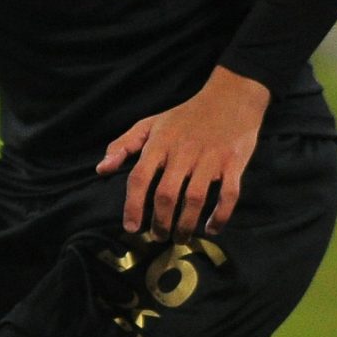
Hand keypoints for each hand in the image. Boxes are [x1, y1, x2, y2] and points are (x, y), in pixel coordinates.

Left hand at [96, 66, 271, 238]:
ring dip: (186, 224)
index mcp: (159, 143)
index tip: (131, 227)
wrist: (231, 97)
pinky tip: (211, 228)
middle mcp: (183, 152)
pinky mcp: (235, 162)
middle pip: (166, 194)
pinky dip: (220, 215)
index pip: (139, 177)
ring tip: (180, 238)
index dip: (132, 205)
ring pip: (195, 198)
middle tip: (157, 237)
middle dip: (160, 222)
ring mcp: (210, 158)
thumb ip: (123, 146)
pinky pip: (229, 193)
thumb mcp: (149, 124)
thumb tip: (100, 170)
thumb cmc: (185, 116)